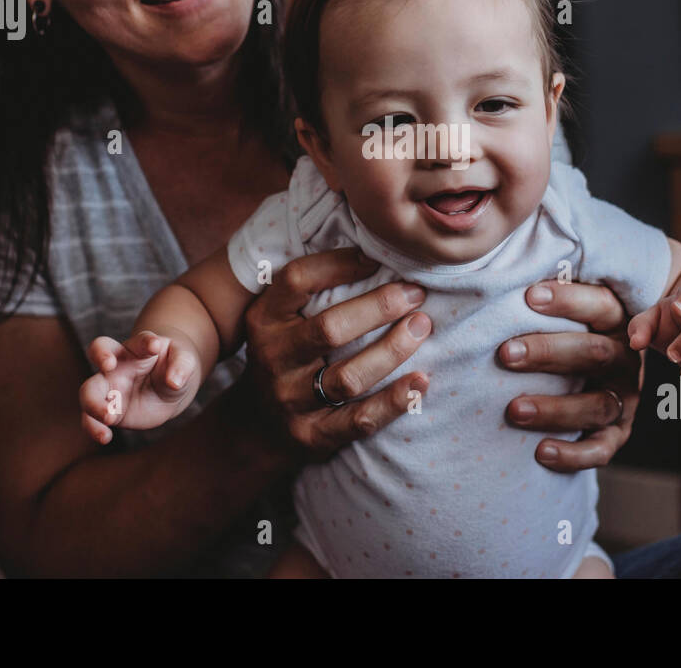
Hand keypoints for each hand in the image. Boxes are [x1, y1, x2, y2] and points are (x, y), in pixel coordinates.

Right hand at [79, 330, 199, 443]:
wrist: (170, 388)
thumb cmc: (175, 367)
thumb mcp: (185, 362)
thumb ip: (181, 366)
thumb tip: (174, 381)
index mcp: (139, 347)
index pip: (139, 340)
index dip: (146, 341)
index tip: (155, 346)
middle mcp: (118, 363)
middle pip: (98, 351)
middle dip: (101, 355)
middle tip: (109, 365)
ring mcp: (109, 387)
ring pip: (89, 390)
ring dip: (94, 403)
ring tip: (109, 417)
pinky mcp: (109, 410)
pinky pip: (92, 419)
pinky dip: (94, 428)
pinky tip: (105, 437)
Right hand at [241, 247, 432, 461]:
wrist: (257, 425)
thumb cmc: (285, 355)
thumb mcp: (278, 318)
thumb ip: (309, 288)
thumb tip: (372, 244)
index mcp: (264, 320)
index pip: (297, 280)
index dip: (339, 263)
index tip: (376, 257)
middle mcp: (273, 359)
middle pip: (330, 329)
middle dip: (379, 307)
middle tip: (416, 293)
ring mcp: (292, 400)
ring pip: (348, 376)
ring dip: (392, 351)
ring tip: (423, 326)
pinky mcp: (313, 435)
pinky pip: (359, 420)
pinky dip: (394, 400)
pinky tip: (421, 381)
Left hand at [497, 280, 641, 472]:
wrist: (599, 377)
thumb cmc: (563, 332)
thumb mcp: (562, 311)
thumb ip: (539, 296)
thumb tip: (482, 271)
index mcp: (616, 322)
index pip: (601, 305)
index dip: (569, 300)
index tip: (529, 296)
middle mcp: (624, 360)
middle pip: (595, 353)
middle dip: (548, 352)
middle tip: (505, 354)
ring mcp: (623, 398)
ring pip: (596, 405)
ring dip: (555, 408)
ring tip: (514, 409)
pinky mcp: (617, 433)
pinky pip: (601, 449)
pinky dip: (573, 453)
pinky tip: (540, 452)